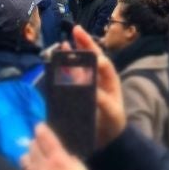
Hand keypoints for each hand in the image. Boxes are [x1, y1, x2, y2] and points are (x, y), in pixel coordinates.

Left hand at [21, 124, 96, 169]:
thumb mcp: (81, 169)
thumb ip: (69, 158)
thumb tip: (62, 155)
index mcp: (58, 160)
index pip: (45, 138)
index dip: (41, 130)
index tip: (39, 126)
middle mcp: (43, 167)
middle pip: (33, 147)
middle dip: (36, 143)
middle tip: (39, 142)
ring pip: (25, 160)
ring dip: (29, 155)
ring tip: (34, 156)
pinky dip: (26, 169)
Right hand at [68, 26, 126, 147]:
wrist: (106, 139)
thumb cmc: (113, 124)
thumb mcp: (112, 114)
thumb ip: (105, 102)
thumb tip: (93, 91)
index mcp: (110, 82)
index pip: (105, 66)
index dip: (97, 59)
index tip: (90, 56)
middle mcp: (100, 79)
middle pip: (93, 57)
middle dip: (85, 44)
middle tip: (76, 30)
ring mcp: (89, 84)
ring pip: (81, 63)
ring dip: (73, 52)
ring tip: (63, 43)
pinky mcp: (79, 92)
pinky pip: (71, 76)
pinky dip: (64, 68)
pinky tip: (56, 62)